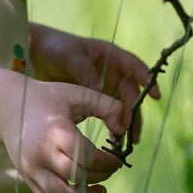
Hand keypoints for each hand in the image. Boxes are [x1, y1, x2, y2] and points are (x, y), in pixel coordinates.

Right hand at [0, 79, 125, 192]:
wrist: (8, 108)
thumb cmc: (48, 99)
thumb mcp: (78, 95)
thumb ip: (107, 107)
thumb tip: (123, 131)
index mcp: (56, 132)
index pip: (88, 158)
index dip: (109, 162)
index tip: (117, 158)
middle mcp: (42, 153)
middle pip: (78, 177)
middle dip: (102, 176)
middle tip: (111, 168)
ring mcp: (32, 168)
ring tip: (100, 189)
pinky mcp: (27, 177)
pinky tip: (80, 190)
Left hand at [29, 25, 160, 144]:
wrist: (38, 56)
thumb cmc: (57, 49)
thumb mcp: (70, 57)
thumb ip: (85, 72)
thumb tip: (100, 88)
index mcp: (111, 56)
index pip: (134, 67)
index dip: (147, 80)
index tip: (155, 95)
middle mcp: (113, 73)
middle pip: (130, 94)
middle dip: (134, 113)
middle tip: (132, 132)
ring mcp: (106, 88)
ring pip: (122, 108)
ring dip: (126, 124)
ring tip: (127, 143)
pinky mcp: (96, 101)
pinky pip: (109, 115)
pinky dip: (112, 127)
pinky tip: (113, 142)